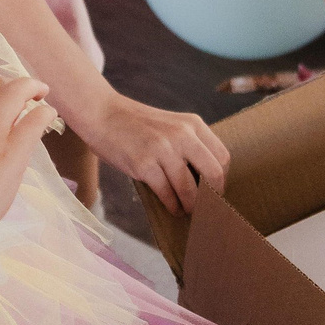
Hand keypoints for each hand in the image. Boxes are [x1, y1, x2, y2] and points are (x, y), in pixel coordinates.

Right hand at [80, 90, 228, 213]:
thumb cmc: (136, 124)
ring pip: (189, 188)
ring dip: (191, 206)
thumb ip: (189, 144)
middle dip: (212, 197)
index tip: (216, 192)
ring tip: (187, 211)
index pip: (222, 157)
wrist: (102, 113)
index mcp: (193, 124)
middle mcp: (182, 134)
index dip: (222, 179)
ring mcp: (163, 149)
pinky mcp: (144, 164)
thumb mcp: (171, 125)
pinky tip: (172, 208)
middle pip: (213, 174)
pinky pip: (167, 193)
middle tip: (208, 208)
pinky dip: (172, 205)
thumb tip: (206, 180)